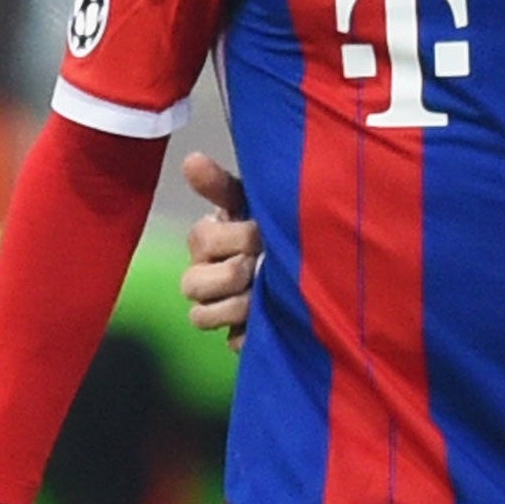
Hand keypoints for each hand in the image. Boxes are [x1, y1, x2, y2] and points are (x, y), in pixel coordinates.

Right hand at [180, 153, 260, 349]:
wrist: (314, 264)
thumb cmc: (276, 226)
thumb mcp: (255, 201)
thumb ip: (222, 184)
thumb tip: (190, 159)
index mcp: (207, 239)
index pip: (203, 239)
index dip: (235, 238)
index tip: (260, 232)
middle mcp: (203, 275)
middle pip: (193, 283)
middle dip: (234, 272)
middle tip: (264, 263)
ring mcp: (216, 308)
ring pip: (200, 316)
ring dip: (236, 306)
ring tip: (264, 295)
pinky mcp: (237, 336)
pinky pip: (229, 344)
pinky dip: (248, 334)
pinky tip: (270, 320)